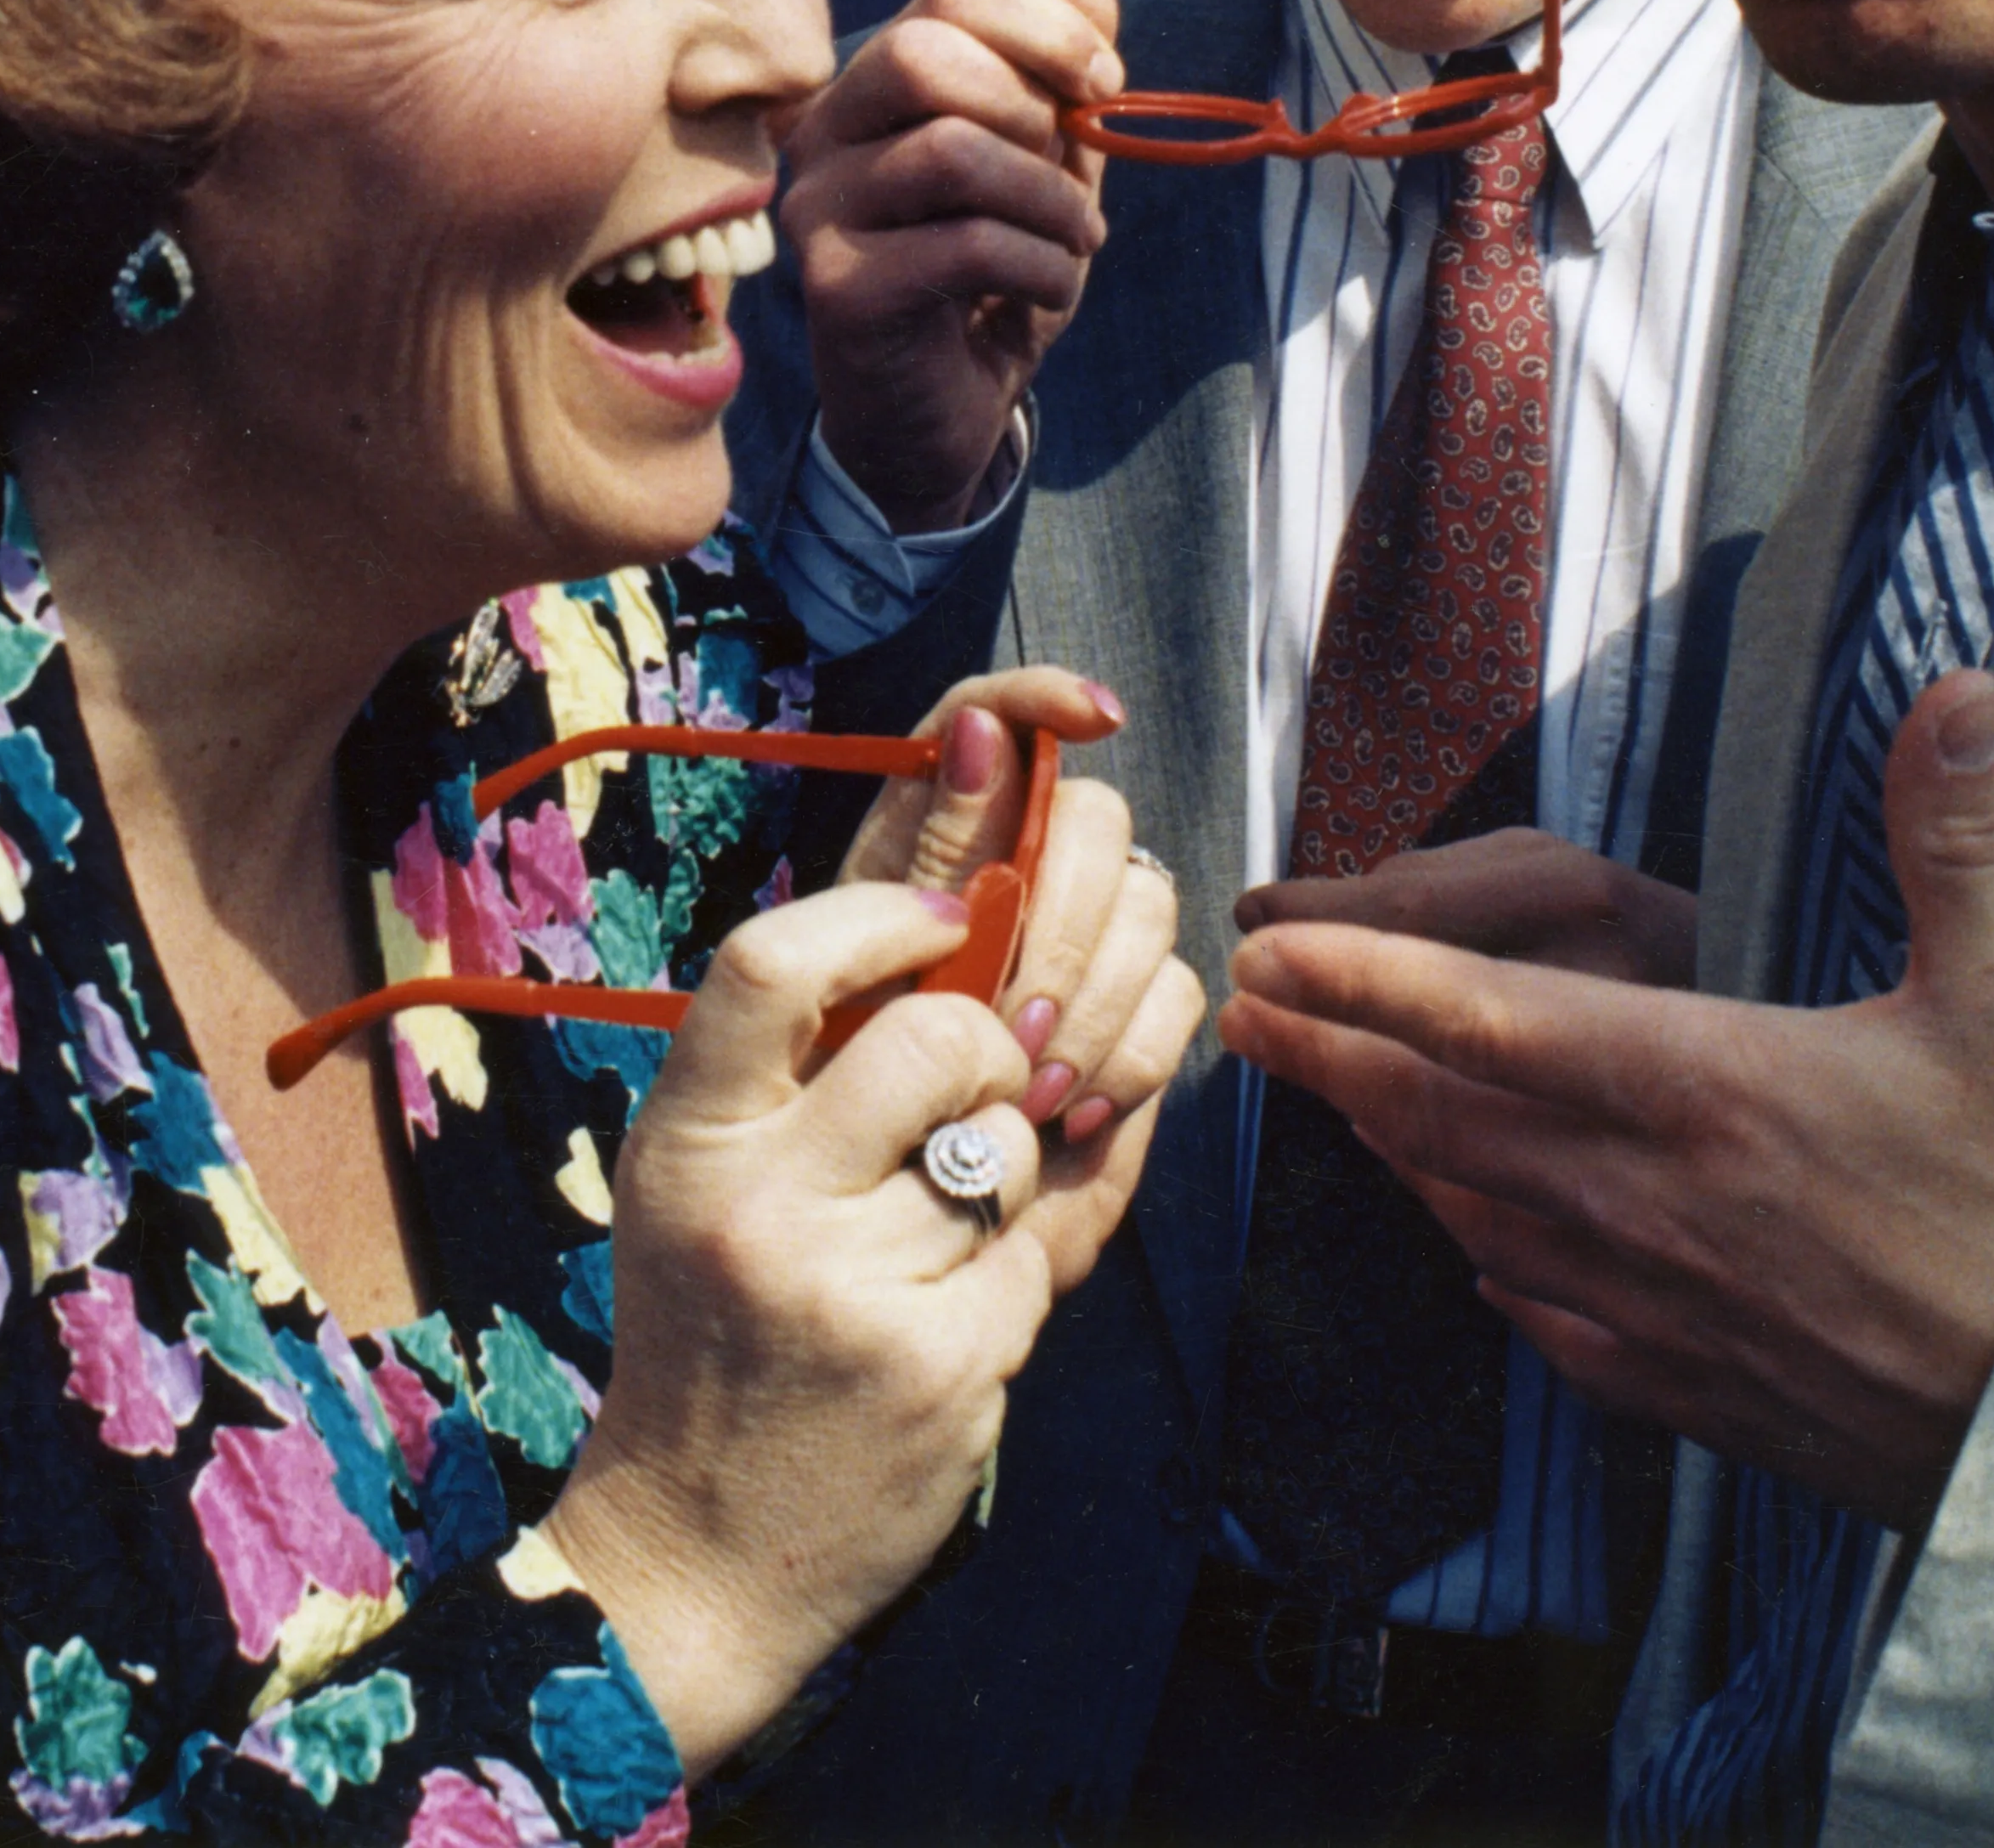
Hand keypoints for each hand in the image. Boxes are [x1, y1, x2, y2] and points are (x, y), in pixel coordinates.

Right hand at [542, 883, 1053, 1773]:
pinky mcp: (943, 1367)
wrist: (698, 1545)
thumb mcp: (707, 1173)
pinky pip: (1042, 1247)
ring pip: (1011, 1144)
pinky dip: (1021, 1261)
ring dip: (1009, 1166)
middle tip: (974, 1092)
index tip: (949, 913)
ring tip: (941, 1227)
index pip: (772, 961)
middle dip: (990, 1050)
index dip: (884, 912)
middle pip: (939, 1038)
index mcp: (687, 1135)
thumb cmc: (714, 1325)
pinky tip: (956, 1306)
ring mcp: (852, 1290)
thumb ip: (800, 1053)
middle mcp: (757, 1203)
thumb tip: (950, 890)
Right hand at [780, 0, 1123, 529]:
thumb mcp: (1045, 174)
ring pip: (948, 150)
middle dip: (1030, 108)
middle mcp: (823, 137)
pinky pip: (964, 244)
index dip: (1041, 25)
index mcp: (871, 90)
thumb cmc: (989, 284)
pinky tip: (1049, 292)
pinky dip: (1040, 266)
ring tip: (1076, 244)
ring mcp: (817, 210)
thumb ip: (1063, 88)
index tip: (1102, 81)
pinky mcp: (835, 286)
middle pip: (921, 53)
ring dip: (1050, 201)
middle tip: (1071, 175)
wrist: (940, 419)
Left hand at [841, 670, 1205, 1292]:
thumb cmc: (815, 1152)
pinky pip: (1178, 992)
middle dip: (1062, 917)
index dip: (1040, 691)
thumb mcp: (842, 1004)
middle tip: (1012, 1029)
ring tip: (1026, 1095)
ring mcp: (1079, 949)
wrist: (857, 1303)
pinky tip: (1069, 1115)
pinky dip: (1130, 1054)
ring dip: (1094, 998)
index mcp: (913, 850)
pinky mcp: (1130, 1024)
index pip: (987, 717)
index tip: (1093, 715)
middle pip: (1086, 814)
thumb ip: (920, 863)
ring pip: (1145, 898)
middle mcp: (1008, 879)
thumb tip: (979, 726)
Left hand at [1218, 674, 1993, 1533]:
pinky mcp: (1690, 1388)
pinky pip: (1543, 1316)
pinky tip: (1464, 1236)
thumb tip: (1956, 676)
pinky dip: (1483, 1258)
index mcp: (1705, 1086)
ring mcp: (1660, 1305)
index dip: (1363, 978)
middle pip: (1440, 1116)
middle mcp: (1650, 1199)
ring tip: (1328, 1093)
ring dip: (1391, 1148)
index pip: (1485, 1019)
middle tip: (1243, 1010)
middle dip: (1330, 1053)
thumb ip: (1955, 828)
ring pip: (1475, 1212)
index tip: (1266, 949)